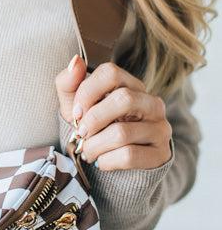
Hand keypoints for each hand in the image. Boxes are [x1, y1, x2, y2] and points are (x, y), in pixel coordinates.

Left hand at [55, 56, 172, 170]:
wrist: (115, 168)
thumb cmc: (95, 131)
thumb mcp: (76, 108)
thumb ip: (69, 84)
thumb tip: (75, 61)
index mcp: (131, 86)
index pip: (110, 73)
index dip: (87, 93)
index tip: (76, 113)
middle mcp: (152, 103)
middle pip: (123, 99)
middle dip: (93, 120)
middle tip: (81, 134)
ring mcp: (160, 128)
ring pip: (122, 133)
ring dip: (95, 146)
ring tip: (88, 152)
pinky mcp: (161, 153)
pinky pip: (129, 156)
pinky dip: (106, 161)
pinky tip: (102, 162)